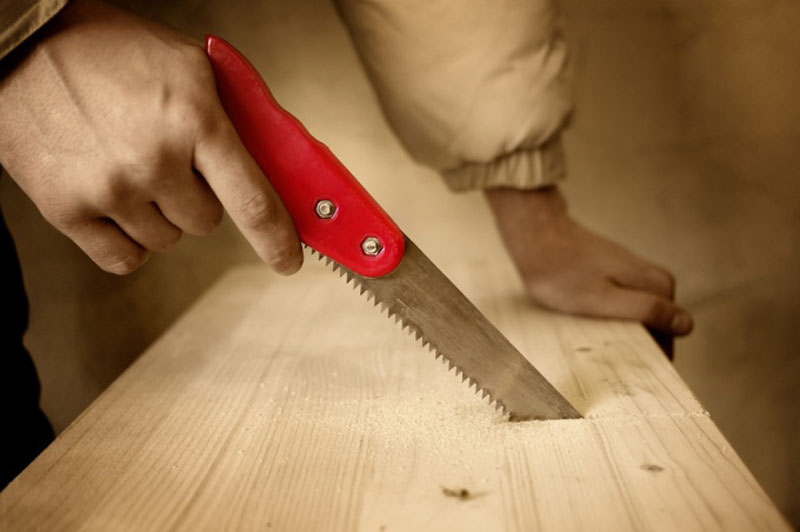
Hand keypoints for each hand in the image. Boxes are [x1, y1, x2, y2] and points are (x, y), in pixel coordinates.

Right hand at [0, 0, 301, 274]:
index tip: (287, 260)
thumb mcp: (189, 66)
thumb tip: (273, 165)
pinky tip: (113, 199)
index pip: (252, 201)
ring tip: (128, 165)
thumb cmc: (110, 50)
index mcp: (195, 120)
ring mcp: (109, 189)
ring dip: (157, 214)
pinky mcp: (66, 210)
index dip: (276, 238)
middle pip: (205, 222)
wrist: (24, 43)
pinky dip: (125, 238)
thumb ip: (233, 116)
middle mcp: (154, 160)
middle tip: (167, 160)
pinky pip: (124, 257)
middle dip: (195, 197)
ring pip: (165, 240)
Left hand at [485, 186, 692, 335]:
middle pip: (657, 326)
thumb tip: (687, 324)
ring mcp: (635, 275)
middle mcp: (653, 278)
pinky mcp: (616, 275)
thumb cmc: (563, 273)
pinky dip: (610, 318)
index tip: (625, 364)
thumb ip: (646, 311)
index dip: (652, 354)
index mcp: (659, 285)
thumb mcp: (603, 299)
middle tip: (603, 351)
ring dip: (622, 331)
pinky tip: (588, 322)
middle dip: (636, 342)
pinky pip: (623, 306)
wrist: (538, 237)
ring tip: (593, 338)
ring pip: (639, 316)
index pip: (673, 334)